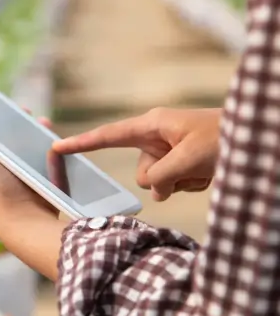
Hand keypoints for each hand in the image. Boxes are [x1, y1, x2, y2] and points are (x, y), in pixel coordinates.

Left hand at [0, 91, 55, 219]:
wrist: (22, 216)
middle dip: (7, 112)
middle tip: (17, 106)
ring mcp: (13, 166)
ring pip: (21, 136)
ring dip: (28, 123)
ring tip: (33, 116)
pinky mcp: (35, 172)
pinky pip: (41, 148)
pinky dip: (45, 138)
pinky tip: (47, 131)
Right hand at [52, 107, 220, 201]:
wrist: (258, 137)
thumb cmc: (225, 139)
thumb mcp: (190, 159)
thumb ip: (162, 176)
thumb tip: (154, 190)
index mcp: (152, 125)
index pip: (107, 136)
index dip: (81, 143)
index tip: (56, 147)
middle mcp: (157, 136)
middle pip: (143, 171)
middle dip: (164, 179)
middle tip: (193, 169)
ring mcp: (170, 150)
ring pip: (159, 182)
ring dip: (182, 183)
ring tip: (206, 169)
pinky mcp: (182, 161)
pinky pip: (174, 184)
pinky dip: (191, 184)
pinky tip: (208, 172)